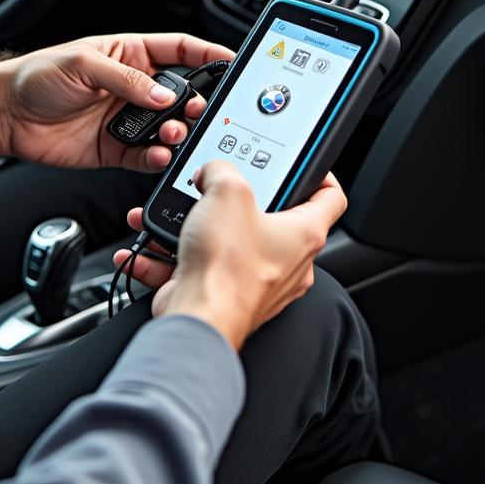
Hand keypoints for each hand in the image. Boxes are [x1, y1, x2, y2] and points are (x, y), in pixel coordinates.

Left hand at [0, 33, 234, 171]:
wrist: (5, 115)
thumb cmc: (35, 77)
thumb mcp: (81, 65)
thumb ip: (125, 80)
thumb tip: (161, 94)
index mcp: (129, 54)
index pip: (180, 50)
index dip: (207, 55)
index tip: (231, 62)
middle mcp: (133, 87)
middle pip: (180, 94)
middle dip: (196, 104)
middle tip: (198, 113)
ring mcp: (125, 119)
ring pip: (167, 129)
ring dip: (176, 134)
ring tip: (172, 137)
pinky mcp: (115, 149)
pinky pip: (145, 156)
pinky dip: (155, 159)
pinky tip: (156, 156)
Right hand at [114, 162, 346, 350]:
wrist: (198, 320)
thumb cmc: (226, 268)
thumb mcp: (226, 192)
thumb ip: (222, 170)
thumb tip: (214, 171)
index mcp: (304, 234)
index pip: (330, 197)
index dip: (318, 173)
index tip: (299, 163)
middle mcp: (288, 262)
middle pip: (270, 218)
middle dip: (236, 200)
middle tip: (219, 187)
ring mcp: (257, 282)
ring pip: (228, 242)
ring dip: (196, 227)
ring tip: (176, 216)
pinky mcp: (225, 295)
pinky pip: (200, 267)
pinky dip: (174, 257)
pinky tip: (153, 248)